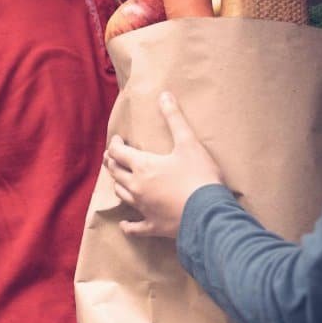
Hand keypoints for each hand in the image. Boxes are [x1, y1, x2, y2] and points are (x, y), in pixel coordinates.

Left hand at [104, 91, 223, 237]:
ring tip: (120, 179)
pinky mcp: (153, 226)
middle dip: (113, 163)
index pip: (118, 153)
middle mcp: (137, 187)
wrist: (208, 213)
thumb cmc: (199, 176)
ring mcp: (143, 208)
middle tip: (113, 157)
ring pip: (122, 195)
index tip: (118, 140)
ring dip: (119, 185)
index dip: (115, 144)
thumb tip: (164, 95)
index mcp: (143, 166)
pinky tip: (124, 224)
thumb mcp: (189, 143)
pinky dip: (128, 225)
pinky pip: (134, 227)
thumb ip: (175, 118)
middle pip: (116, 173)